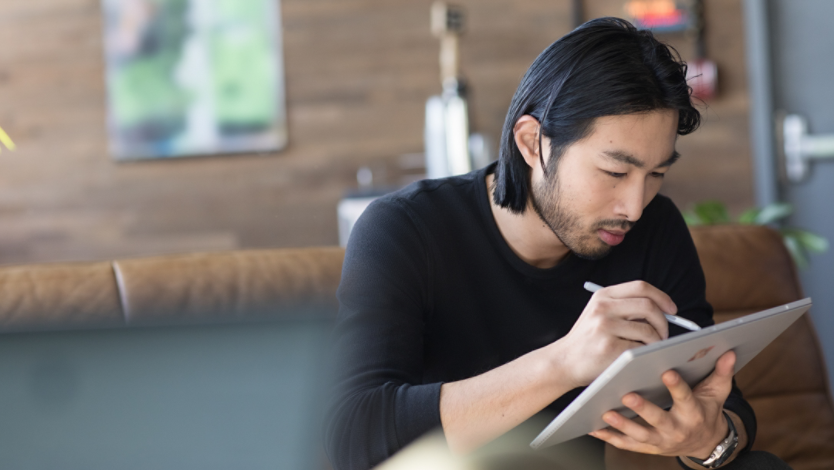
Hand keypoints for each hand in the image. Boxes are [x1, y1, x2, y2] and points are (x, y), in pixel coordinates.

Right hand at [555, 281, 676, 387]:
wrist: (563, 361)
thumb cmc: (588, 340)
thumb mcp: (599, 314)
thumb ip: (625, 307)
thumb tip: (664, 310)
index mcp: (602, 296)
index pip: (641, 287)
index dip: (662, 297)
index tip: (672, 309)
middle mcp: (602, 307)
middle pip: (648, 305)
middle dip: (663, 321)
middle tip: (664, 334)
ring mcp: (605, 327)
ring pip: (648, 330)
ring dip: (657, 341)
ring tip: (651, 348)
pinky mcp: (609, 347)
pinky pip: (641, 348)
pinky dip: (646, 353)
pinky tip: (639, 357)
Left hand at [589, 350, 736, 458]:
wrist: (705, 442)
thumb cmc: (706, 409)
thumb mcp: (717, 392)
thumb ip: (721, 372)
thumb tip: (729, 351)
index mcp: (693, 413)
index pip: (685, 398)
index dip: (676, 386)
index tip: (666, 371)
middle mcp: (677, 429)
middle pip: (658, 419)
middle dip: (643, 409)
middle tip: (627, 395)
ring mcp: (661, 441)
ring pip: (639, 434)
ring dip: (622, 425)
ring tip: (605, 411)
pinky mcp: (647, 448)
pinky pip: (626, 445)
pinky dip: (610, 437)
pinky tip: (594, 428)